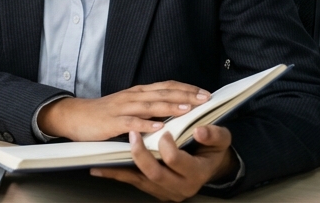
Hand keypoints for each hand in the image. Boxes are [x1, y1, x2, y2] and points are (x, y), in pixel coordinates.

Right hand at [36, 81, 210, 140]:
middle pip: (163, 93)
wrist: (76, 116)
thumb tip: (173, 108)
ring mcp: (122, 108)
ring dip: (170, 106)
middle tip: (205, 99)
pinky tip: (159, 127)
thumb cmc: (104, 113)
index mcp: (138, 92)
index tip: (205, 93)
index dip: (187, 89)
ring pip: (150, 105)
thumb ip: (148, 105)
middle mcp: (133, 96)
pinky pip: (131, 122)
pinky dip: (146, 124)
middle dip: (186, 95)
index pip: (167, 86)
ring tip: (188, 109)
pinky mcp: (112, 121)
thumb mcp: (128, 105)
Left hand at [91, 126, 236, 201]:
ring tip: (103, 157)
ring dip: (120, 167)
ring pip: (139, 180)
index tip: (163, 131)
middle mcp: (179, 186)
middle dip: (141, 154)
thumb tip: (200, 129)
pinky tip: (98, 169)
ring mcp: (164, 190)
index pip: (177, 161)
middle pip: (154, 173)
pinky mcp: (152, 188)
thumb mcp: (221, 140)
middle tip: (132, 134)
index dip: (168, 146)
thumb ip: (213, 134)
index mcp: (196, 173)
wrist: (209, 167)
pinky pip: (131, 181)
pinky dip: (115, 174)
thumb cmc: (213, 151)